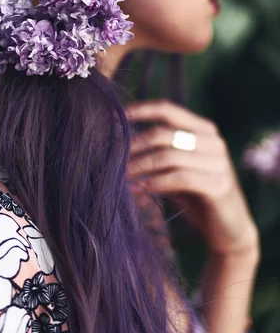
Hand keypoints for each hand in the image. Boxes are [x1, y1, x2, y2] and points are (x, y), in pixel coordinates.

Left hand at [125, 99, 259, 257]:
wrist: (229, 231)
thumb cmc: (196, 196)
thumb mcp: (176, 168)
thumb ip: (158, 152)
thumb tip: (118, 141)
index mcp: (204, 129)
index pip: (168, 109)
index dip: (140, 109)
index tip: (114, 115)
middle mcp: (214, 141)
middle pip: (164, 133)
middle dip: (134, 145)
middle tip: (112, 157)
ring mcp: (219, 162)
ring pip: (169, 156)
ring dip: (140, 166)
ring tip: (121, 176)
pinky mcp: (220, 185)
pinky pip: (181, 178)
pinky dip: (157, 182)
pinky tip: (141, 190)